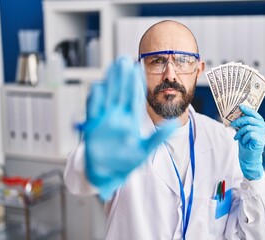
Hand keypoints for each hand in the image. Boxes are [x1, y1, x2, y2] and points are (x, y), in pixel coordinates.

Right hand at [82, 56, 176, 199]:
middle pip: (121, 93)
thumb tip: (172, 125)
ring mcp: (105, 121)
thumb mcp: (144, 151)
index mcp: (131, 122)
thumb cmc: (124, 164)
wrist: (104, 175)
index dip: (137, 84)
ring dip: (111, 82)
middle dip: (123, 77)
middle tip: (126, 60)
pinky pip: (93, 110)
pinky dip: (96, 99)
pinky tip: (99, 86)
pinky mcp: (93, 127)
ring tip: (114, 67)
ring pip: (108, 97)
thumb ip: (158, 138)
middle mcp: (118, 118)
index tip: (139, 69)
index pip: (135, 98)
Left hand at [230, 104, 264, 179]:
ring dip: (240, 132)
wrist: (249, 157)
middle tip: (232, 125)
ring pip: (248, 127)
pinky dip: (244, 138)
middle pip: (249, 119)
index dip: (247, 109)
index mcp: (261, 124)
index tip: (240, 106)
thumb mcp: (243, 131)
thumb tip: (235, 115)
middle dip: (239, 121)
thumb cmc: (246, 143)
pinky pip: (249, 134)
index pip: (254, 113)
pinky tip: (244, 142)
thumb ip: (243, 123)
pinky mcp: (261, 139)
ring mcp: (263, 133)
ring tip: (237, 138)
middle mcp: (264, 127)